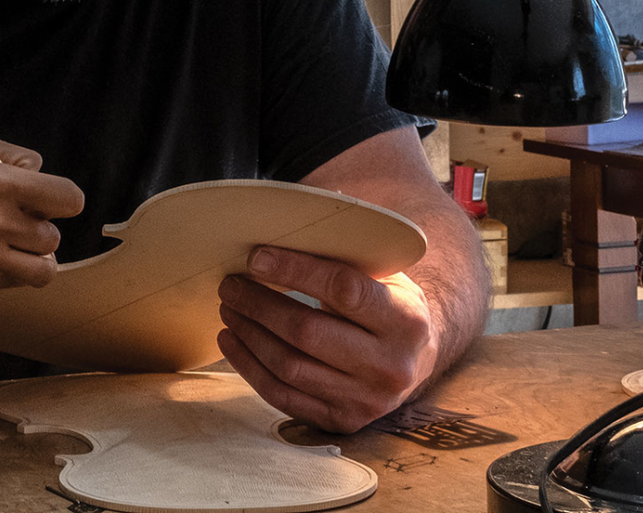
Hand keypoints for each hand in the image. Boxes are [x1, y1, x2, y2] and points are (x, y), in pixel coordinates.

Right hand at [0, 137, 83, 290]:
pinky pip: (15, 281)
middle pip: (54, 234)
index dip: (63, 199)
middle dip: (39, 226)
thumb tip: (45, 177)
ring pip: (44, 268)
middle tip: (15, 218)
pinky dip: (10, 270)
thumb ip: (14, 159)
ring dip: (33, 255)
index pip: (68, 198)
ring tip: (12, 242)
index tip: (51, 200)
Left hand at [216, 245, 439, 432]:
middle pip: (307, 332)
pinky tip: (231, 340)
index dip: (294, 271)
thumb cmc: (386, 302)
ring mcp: (368, 400)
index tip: (254, 256)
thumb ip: (340, 253)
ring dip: (248, 333)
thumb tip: (278, 221)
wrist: (415, 358)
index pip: (342, 289)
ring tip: (227, 306)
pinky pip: (283, 396)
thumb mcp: (380, 274)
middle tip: (228, 282)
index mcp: (406, 320)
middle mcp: (391, 365)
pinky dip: (249, 367)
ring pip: (290, 366)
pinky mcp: (344, 421)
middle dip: (258, 304)